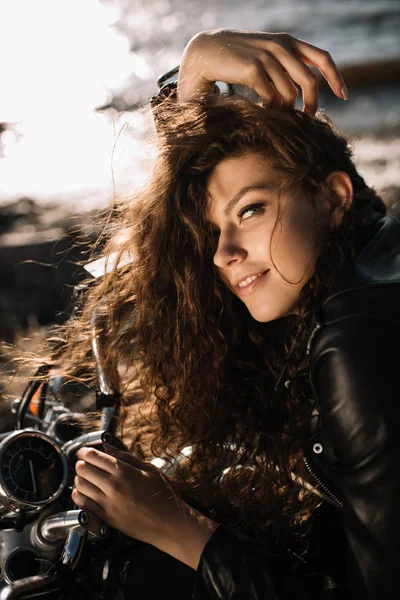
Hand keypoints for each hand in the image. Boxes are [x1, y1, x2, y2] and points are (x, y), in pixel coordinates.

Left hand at [72, 445, 217, 567]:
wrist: (168, 523)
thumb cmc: (162, 494)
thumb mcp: (149, 469)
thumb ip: (126, 457)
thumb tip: (107, 448)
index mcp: (124, 471)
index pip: (94, 457)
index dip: (84, 452)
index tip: (83, 452)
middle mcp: (113, 486)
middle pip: (83, 469)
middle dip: (81, 463)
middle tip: (84, 463)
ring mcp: (108, 503)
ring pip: (80, 486)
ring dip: (79, 479)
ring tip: (85, 477)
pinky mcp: (106, 518)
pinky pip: (83, 504)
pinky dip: (79, 495)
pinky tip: (83, 492)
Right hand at [178, 28, 347, 114]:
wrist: (206, 53)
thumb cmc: (238, 59)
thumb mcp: (267, 56)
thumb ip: (286, 67)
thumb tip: (304, 94)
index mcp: (288, 42)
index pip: (322, 58)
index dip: (336, 78)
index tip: (344, 96)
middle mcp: (281, 46)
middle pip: (310, 82)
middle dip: (311, 104)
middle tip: (306, 119)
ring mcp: (267, 57)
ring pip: (290, 94)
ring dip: (285, 110)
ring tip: (275, 114)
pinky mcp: (253, 69)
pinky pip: (271, 98)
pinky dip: (269, 109)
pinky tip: (260, 110)